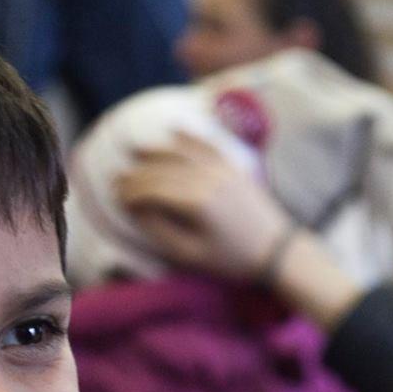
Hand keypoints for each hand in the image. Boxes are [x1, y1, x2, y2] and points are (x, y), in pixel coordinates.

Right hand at [114, 133, 295, 280]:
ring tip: (134, 148)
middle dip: (136, 173)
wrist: (277, 251)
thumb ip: (160, 230)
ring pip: (182, 152)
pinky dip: (188, 137)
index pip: (152, 190)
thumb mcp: (191, 254)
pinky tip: (173, 131)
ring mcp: (222, 169)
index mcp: (196, 203)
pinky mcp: (234, 167)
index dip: (130, 192)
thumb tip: (135, 209)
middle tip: (116, 178)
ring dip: (155, 149)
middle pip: (162, 169)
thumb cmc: (232, 260)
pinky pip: (207, 144)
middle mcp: (207, 178)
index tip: (115, 196)